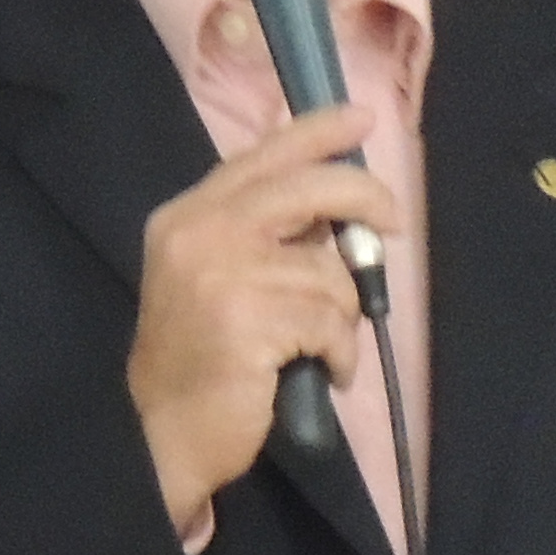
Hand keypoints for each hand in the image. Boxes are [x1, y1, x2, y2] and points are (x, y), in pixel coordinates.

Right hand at [128, 108, 398, 535]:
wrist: (160, 435)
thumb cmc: (200, 362)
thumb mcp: (215, 279)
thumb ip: (261, 237)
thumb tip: (341, 213)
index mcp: (189, 216)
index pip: (263, 156)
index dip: (318, 133)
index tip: (362, 120)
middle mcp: (200, 232)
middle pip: (308, 188)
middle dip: (364, 199)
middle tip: (394, 223)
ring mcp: (221, 273)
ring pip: (329, 271)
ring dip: (343, 316)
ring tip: (323, 349)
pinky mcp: (247, 319)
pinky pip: (331, 323)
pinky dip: (341, 353)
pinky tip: (326, 372)